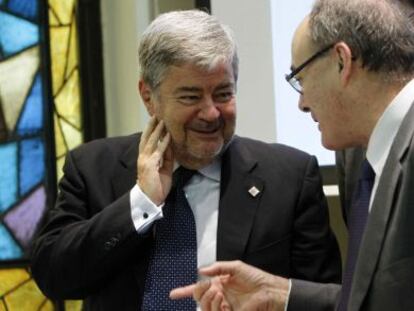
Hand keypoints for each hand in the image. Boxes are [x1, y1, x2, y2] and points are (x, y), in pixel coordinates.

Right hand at [137, 116, 173, 204]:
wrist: (150, 199)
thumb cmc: (157, 186)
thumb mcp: (164, 169)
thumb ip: (166, 157)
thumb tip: (170, 146)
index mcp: (145, 159)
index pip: (147, 141)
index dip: (150, 131)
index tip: (156, 121)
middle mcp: (143, 158)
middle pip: (146, 138)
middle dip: (151, 126)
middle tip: (156, 115)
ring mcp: (145, 161)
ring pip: (151, 142)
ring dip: (157, 131)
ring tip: (162, 121)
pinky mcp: (149, 166)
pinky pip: (158, 152)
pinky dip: (164, 143)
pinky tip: (168, 136)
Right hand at [170, 260, 288, 310]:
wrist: (268, 290)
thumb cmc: (255, 278)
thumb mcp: (235, 266)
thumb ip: (218, 267)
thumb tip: (202, 270)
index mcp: (219, 284)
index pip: (199, 289)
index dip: (185, 291)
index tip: (173, 294)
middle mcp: (219, 296)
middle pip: (199, 298)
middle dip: (199, 292)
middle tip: (207, 286)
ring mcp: (224, 306)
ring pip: (205, 307)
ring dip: (209, 299)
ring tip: (220, 293)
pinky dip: (216, 306)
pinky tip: (224, 301)